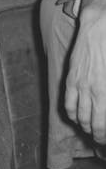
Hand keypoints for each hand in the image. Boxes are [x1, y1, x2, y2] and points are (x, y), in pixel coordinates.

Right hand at [65, 0, 105, 142]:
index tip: (105, 140)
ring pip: (79, 116)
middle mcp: (92, 91)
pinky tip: (77, 117)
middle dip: (97, 135)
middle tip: (101, 139)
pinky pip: (68, 103)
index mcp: (105, 92)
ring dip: (85, 127)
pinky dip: (72, 114)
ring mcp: (79, 85)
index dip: (104, 135)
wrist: (99, 28)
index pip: (103, 123)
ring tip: (91, 130)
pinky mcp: (71, 79)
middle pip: (92, 124)